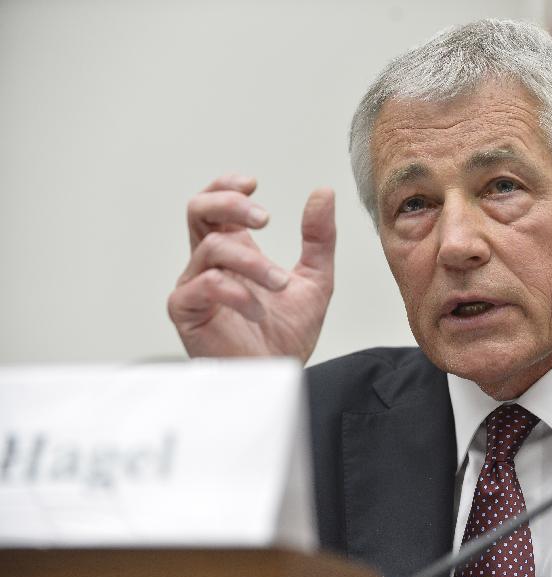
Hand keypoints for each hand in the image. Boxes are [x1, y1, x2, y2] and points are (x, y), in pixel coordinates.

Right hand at [167, 174, 334, 362]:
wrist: (278, 376)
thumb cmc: (287, 335)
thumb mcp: (316, 279)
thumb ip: (319, 239)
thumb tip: (324, 192)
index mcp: (236, 252)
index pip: (216, 204)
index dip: (227, 186)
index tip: (254, 183)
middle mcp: (211, 264)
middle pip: (197, 210)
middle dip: (230, 203)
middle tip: (265, 218)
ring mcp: (195, 286)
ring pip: (210, 248)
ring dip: (252, 262)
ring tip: (280, 283)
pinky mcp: (186, 312)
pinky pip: (202, 286)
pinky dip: (236, 293)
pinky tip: (258, 310)